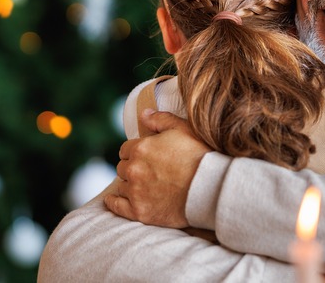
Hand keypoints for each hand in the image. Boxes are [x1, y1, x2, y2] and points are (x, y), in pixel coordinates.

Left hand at [104, 110, 210, 227]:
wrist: (211, 188)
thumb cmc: (200, 156)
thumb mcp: (184, 129)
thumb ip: (161, 119)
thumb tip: (144, 113)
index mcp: (141, 148)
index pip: (126, 149)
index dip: (136, 151)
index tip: (145, 156)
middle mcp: (134, 169)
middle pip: (123, 167)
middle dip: (133, 167)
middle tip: (148, 171)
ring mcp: (135, 192)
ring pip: (122, 186)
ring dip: (129, 184)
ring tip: (144, 186)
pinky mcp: (139, 211)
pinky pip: (117, 207)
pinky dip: (113, 203)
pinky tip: (113, 200)